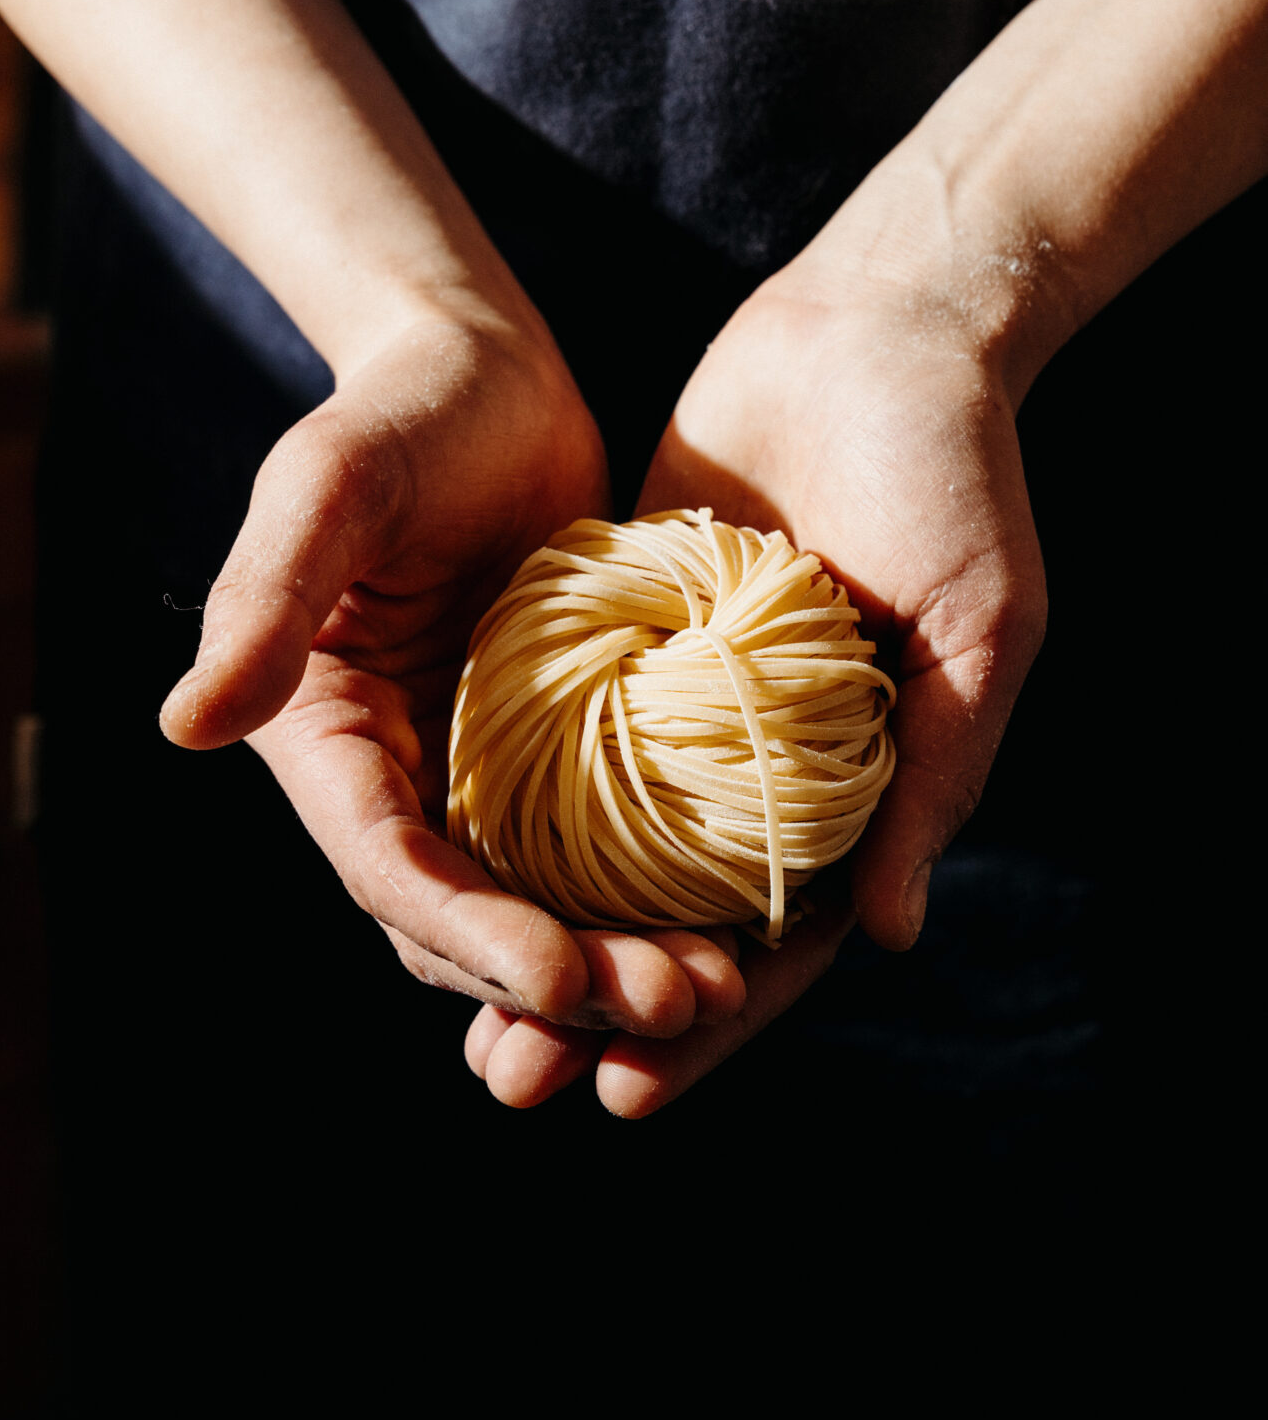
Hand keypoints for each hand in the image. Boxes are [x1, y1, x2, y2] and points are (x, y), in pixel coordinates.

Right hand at [159, 310, 744, 1033]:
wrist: (492, 376)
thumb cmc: (405, 411)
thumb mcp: (331, 486)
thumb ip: (264, 600)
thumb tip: (185, 725)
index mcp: (323, 735)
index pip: (390, 868)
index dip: (471, 936)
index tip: (563, 981)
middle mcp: (393, 777)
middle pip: (468, 918)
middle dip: (563, 978)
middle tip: (680, 1003)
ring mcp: (476, 774)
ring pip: (539, 909)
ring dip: (617, 962)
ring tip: (719, 987)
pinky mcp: (554, 758)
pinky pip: (597, 857)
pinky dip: (649, 904)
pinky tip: (737, 925)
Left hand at [462, 227, 1046, 1111]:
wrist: (879, 327)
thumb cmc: (957, 477)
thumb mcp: (979, 625)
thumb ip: (935, 774)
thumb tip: (886, 938)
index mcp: (857, 790)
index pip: (776, 943)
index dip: (706, 1024)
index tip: (628, 1092)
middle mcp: (761, 765)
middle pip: (671, 919)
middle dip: (595, 1004)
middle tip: (512, 1080)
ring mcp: (683, 704)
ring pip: (604, 852)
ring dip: (539, 933)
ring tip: (461, 1014)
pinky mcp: (620, 632)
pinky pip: (560, 740)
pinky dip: (511, 809)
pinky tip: (441, 864)